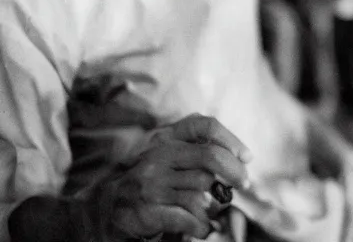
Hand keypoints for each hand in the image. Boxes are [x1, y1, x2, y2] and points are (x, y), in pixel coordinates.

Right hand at [87, 113, 251, 240]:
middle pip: (210, 157)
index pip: (204, 126)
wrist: (102, 209)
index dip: (231, 140)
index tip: (247, 157)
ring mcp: (152, 184)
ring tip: (216, 211)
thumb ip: (193, 150)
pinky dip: (201, 225)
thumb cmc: (146, 181)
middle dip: (234, 171)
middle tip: (244, 183)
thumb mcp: (166, 157)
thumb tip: (238, 157)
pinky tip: (202, 228)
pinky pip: (187, 216)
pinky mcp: (148, 210)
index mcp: (166, 139)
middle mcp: (159, 157)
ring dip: (215, 204)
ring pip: (201, 190)